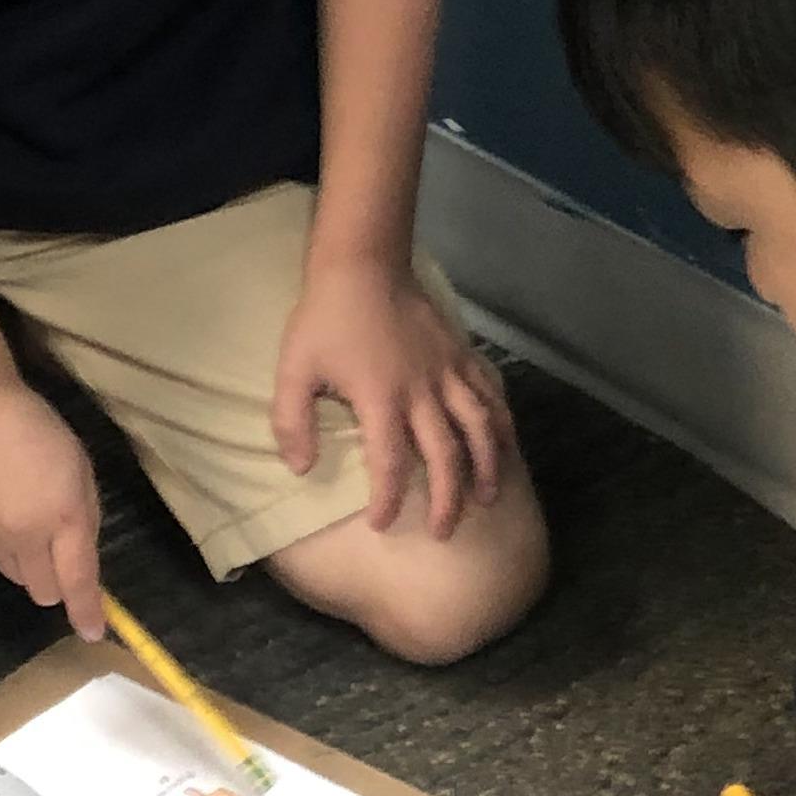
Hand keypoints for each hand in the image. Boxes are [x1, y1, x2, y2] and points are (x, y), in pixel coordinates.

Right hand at [0, 379, 105, 637]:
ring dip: (28, 562)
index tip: (92, 633)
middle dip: (56, 581)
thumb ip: (84, 516)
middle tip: (56, 547)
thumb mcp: (79, 467)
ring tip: (22, 515)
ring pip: (16, 576)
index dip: (87, 611)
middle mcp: (25, 537)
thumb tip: (82, 560)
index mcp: (63, 517)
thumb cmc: (36, 430)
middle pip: (44, 591)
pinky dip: (1, 546)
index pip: (78, 580)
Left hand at [272, 254, 508, 538]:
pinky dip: (501, 422)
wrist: (364, 264)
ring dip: (487, 468)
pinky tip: (503, 443)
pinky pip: (491, 393)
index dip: (387, 500)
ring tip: (488, 500)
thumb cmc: (326, 319)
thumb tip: (300, 469)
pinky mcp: (461, 354)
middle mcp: (423, 392)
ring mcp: (448, 372)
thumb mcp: (293, 369)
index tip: (381, 525)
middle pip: (446, 457)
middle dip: (447, 500)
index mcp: (381, 399)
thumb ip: (292, 422)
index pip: (389, 464)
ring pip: (481, 429)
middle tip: (443, 531)